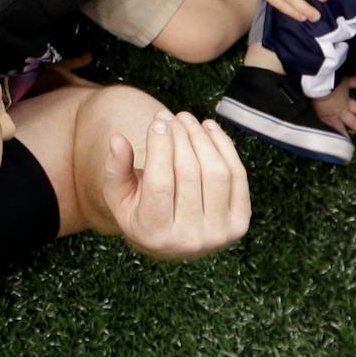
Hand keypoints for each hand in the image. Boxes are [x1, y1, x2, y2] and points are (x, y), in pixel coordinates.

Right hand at [103, 111, 251, 260]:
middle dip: (179, 137)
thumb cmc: (141, 210)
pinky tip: (209, 129)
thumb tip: (117, 139)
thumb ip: (115, 169)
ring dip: (201, 138)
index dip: (159, 148)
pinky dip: (225, 146)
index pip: (159, 183)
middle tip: (169, 116)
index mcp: (154, 234)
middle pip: (189, 174)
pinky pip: (237, 176)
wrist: (174, 240)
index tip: (156, 122)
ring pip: (216, 172)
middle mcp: (189, 240)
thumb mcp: (119, 195)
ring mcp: (219, 234)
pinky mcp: (239, 224)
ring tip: (186, 119)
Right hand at [312, 74, 355, 139]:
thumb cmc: (331, 84)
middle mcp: (340, 111)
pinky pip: (328, 128)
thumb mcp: (344, 81)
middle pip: (353, 122)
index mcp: (346, 102)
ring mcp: (331, 116)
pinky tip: (333, 140)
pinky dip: (332, 133)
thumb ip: (353, 81)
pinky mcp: (322, 118)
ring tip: (349, 143)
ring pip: (340, 128)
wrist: (319, 89)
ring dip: (345, 135)